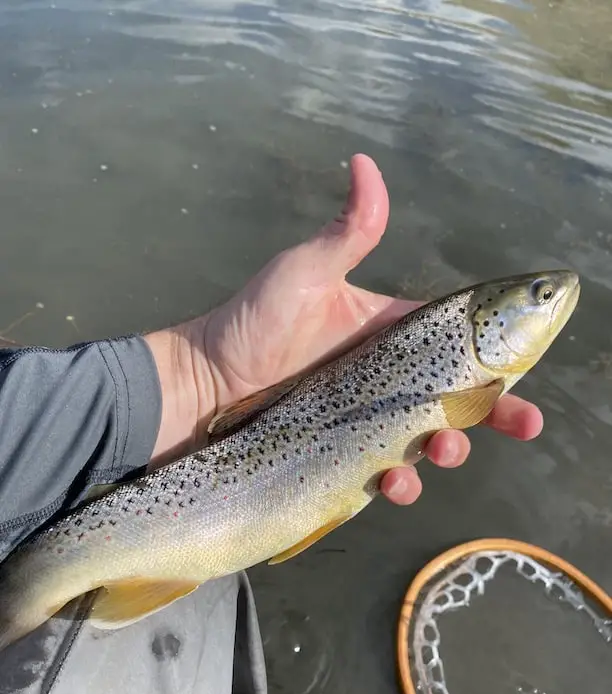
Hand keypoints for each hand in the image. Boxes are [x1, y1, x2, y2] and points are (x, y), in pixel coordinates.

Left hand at [146, 154, 542, 503]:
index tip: (527, 376)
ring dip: (449, 451)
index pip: (457, 348)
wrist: (204, 384)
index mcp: (390, 336)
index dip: (497, 362)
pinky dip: (400, 484)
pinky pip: (386, 476)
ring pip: (429, 442)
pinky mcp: (346, 460)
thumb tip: (366, 163)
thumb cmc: (252, 321)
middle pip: (457, 401)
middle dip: (496, 415)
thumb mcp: (304, 271)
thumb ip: (347, 232)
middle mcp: (387, 382)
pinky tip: (393, 481)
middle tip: (523, 425)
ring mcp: (368, 424)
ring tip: (440, 451)